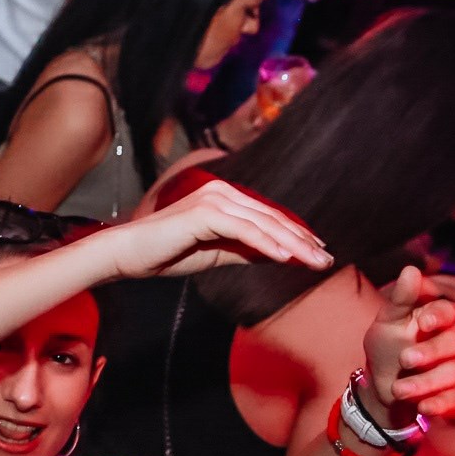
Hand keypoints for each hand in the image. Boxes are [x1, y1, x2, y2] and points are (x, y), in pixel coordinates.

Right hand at [96, 178, 331, 280]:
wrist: (128, 255)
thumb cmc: (165, 254)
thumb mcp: (216, 254)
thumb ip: (245, 249)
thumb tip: (279, 253)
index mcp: (224, 199)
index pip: (269, 218)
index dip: (296, 236)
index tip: (318, 254)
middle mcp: (221, 193)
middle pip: (271, 219)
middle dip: (302, 241)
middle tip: (326, 260)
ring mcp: (213, 200)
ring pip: (262, 224)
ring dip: (292, 244)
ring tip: (314, 262)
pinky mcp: (204, 213)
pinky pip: (242, 230)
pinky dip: (266, 244)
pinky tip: (285, 258)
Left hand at [361, 267, 454, 423]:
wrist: (386, 384)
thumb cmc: (388, 346)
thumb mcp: (387, 321)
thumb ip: (400, 298)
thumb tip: (411, 269)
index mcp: (443, 315)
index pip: (450, 309)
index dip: (440, 315)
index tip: (424, 322)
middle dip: (431, 351)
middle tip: (406, 359)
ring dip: (427, 382)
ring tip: (399, 390)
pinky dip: (442, 403)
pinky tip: (424, 408)